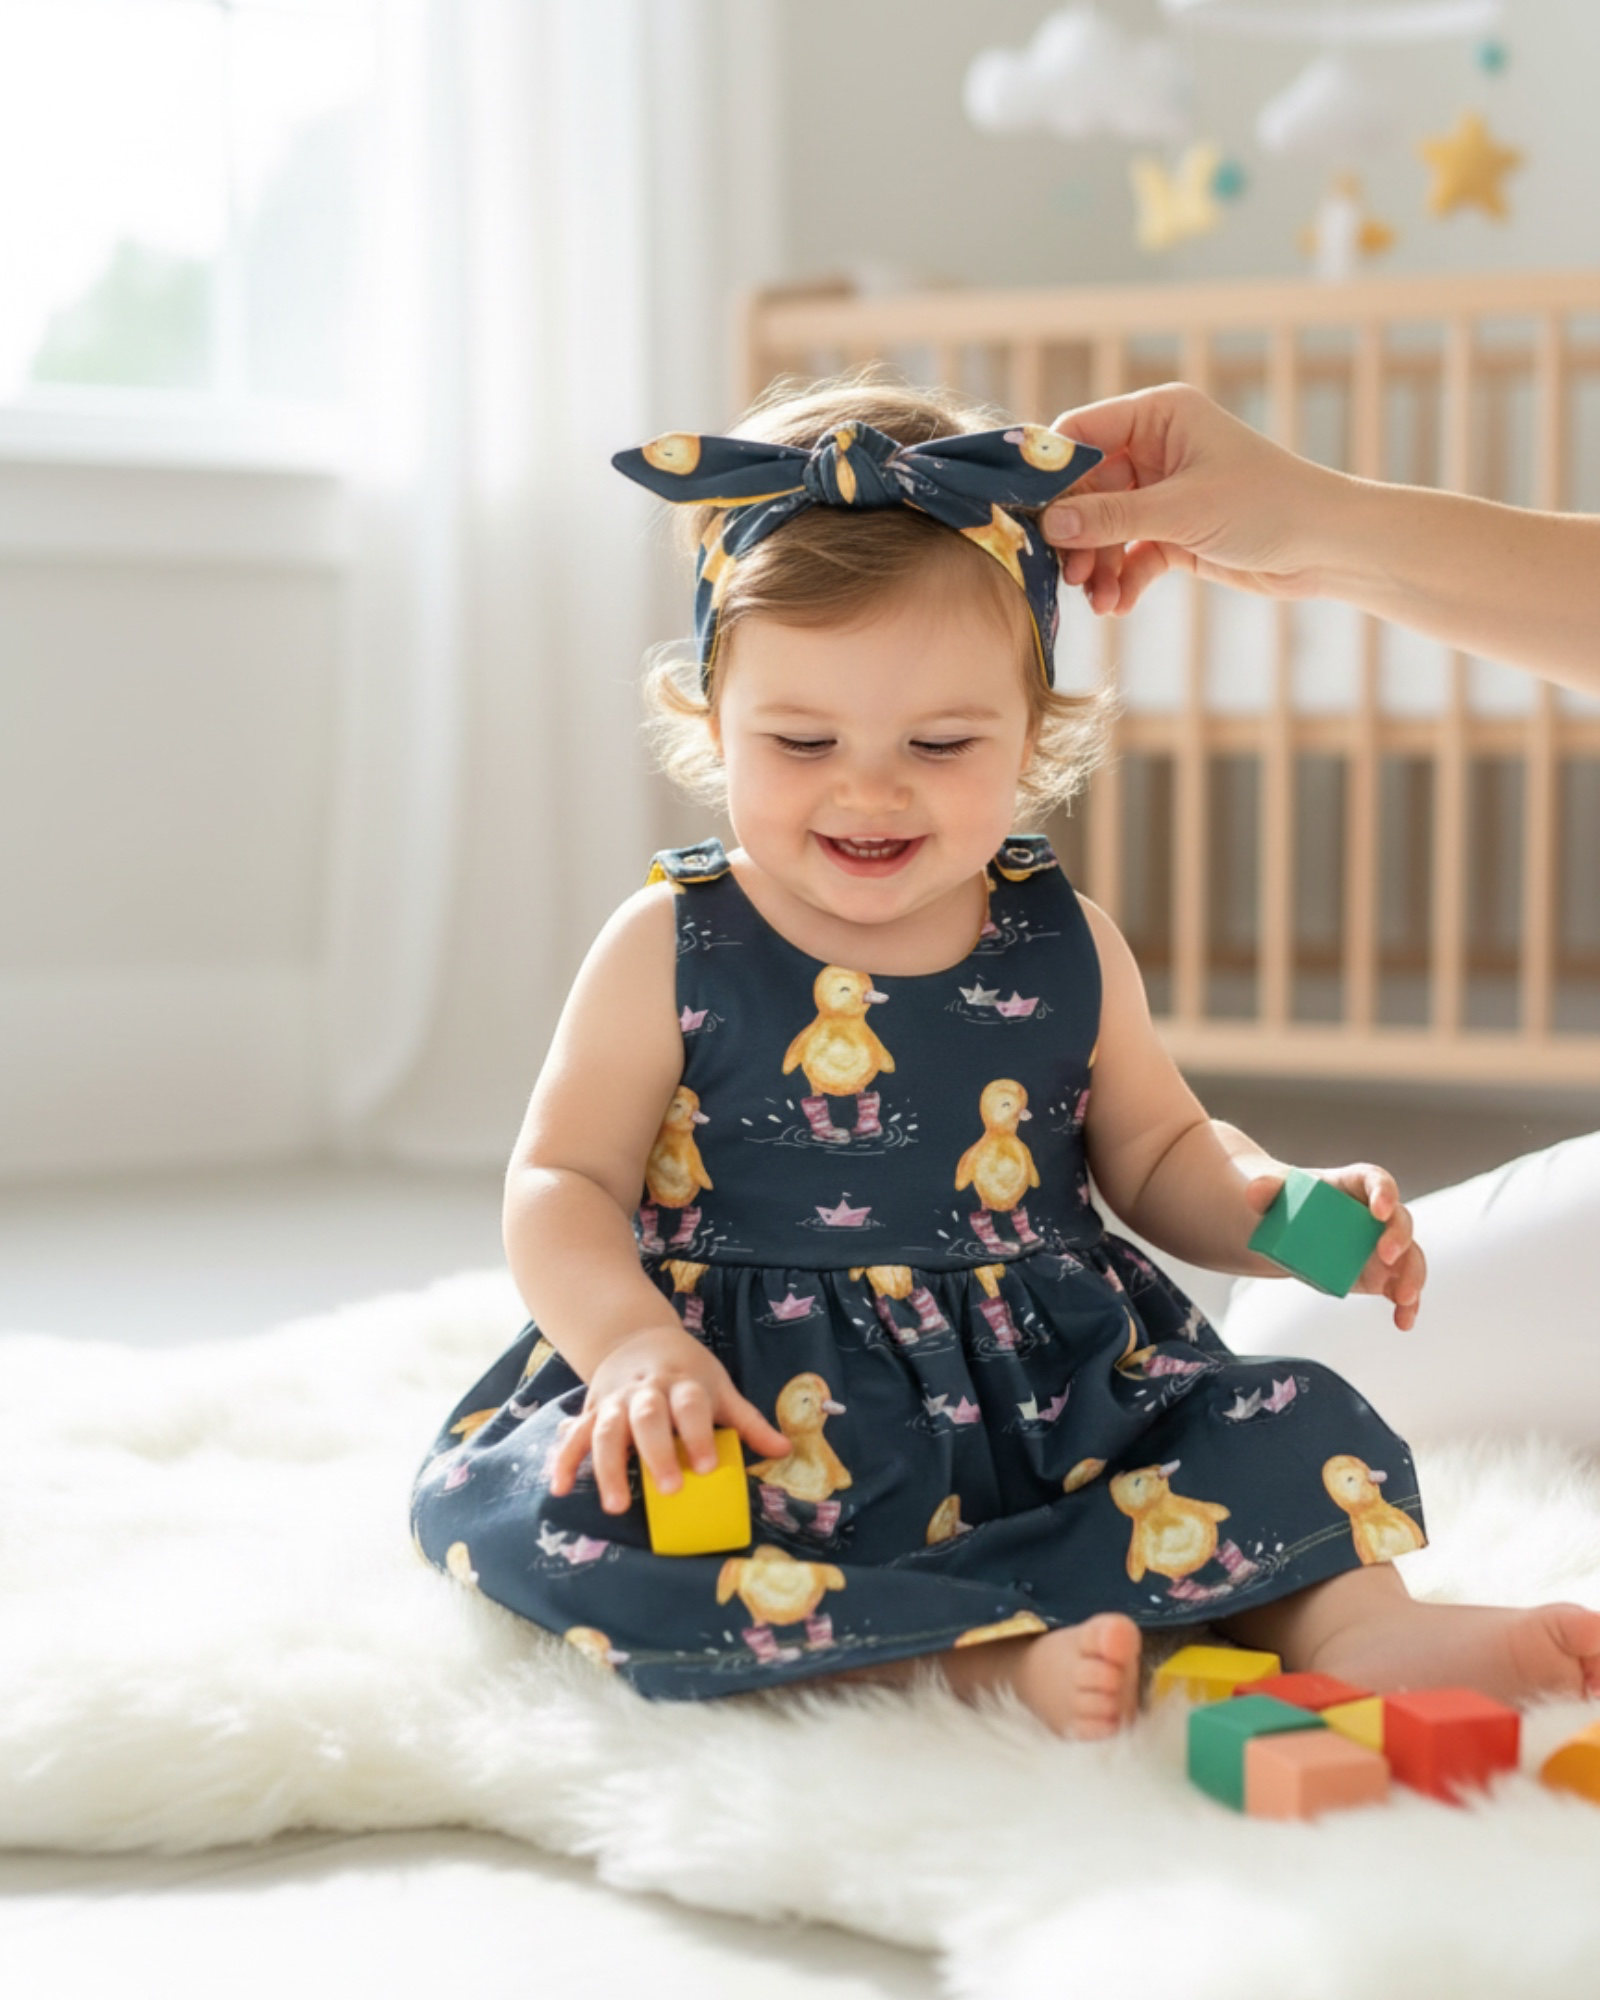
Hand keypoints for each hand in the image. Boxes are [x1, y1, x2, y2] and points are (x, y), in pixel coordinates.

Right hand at [547, 1322, 790, 1514]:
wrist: (636, 1336)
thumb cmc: (686, 1371)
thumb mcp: (719, 1387)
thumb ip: (747, 1422)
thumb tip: (784, 1451)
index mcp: (682, 1383)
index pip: (691, 1406)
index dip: (698, 1435)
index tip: (706, 1468)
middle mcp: (645, 1391)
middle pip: (646, 1417)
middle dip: (655, 1453)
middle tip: (668, 1489)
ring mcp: (613, 1401)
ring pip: (605, 1430)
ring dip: (608, 1467)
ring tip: (617, 1506)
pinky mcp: (590, 1412)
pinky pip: (574, 1437)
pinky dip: (565, 1461)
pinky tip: (561, 1489)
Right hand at [1041, 384, 1345, 616]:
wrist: (1327, 548)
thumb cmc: (1269, 505)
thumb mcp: (1183, 510)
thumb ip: (1114, 517)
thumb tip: (1050, 525)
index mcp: (1159, 415)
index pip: (1081, 433)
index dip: (1051, 473)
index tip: (1028, 516)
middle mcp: (1155, 448)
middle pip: (1086, 489)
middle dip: (1076, 534)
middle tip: (1068, 574)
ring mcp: (1162, 492)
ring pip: (1104, 528)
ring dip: (1097, 566)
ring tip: (1099, 599)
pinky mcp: (1173, 532)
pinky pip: (1129, 554)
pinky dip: (1122, 579)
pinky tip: (1120, 605)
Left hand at [1244, 1164, 1425, 1331]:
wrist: (1286, 1230)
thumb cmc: (1287, 1203)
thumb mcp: (1273, 1193)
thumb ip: (1265, 1190)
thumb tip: (1255, 1192)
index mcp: (1354, 1185)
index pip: (1377, 1181)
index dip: (1384, 1193)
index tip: (1379, 1209)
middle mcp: (1377, 1214)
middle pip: (1400, 1220)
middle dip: (1399, 1237)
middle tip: (1386, 1254)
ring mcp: (1381, 1244)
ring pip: (1410, 1257)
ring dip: (1412, 1275)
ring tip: (1404, 1296)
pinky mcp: (1380, 1273)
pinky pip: (1400, 1288)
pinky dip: (1406, 1305)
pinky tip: (1403, 1321)